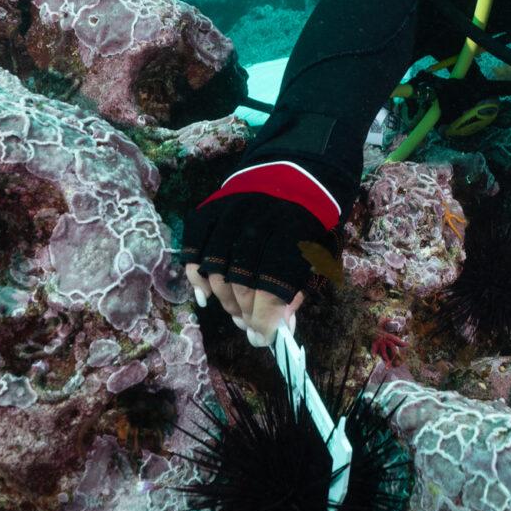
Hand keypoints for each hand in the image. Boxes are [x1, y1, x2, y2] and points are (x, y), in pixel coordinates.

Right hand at [180, 162, 342, 346]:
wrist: (292, 171)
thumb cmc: (308, 220)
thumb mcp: (316, 253)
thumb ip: (298, 289)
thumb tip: (279, 328)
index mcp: (293, 228)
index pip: (273, 284)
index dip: (267, 318)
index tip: (266, 339)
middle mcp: (257, 219)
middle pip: (242, 281)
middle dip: (246, 314)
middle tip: (251, 329)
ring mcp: (228, 213)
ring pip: (216, 271)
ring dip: (226, 302)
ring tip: (238, 316)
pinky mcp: (208, 211)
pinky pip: (194, 251)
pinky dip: (197, 278)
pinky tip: (207, 299)